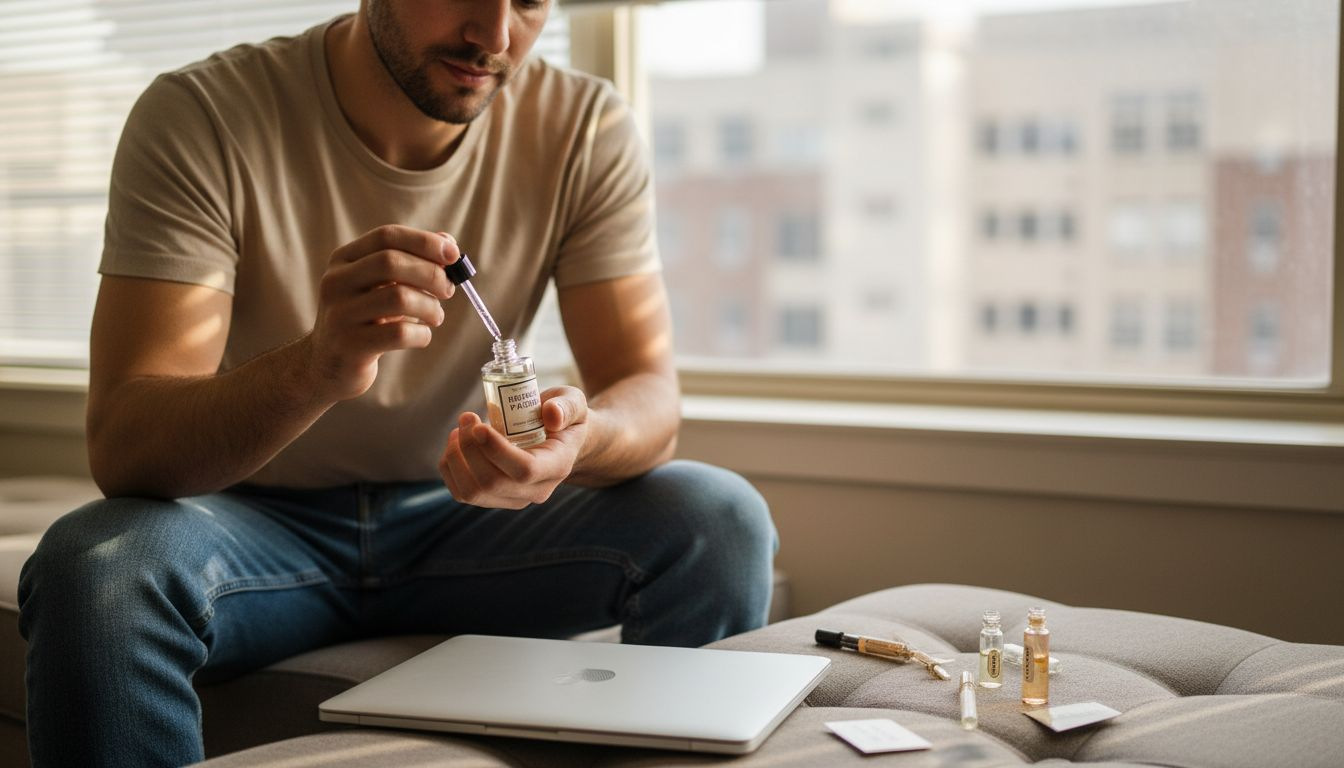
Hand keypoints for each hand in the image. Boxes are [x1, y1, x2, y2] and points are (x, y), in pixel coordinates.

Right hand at [301, 225, 458, 401]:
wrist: (327, 364)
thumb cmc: (365, 319)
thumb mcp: (380, 286)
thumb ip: (410, 261)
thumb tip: (447, 242)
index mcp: (343, 260)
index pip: (386, 236)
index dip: (424, 241)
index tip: (453, 254)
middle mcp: (336, 282)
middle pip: (391, 262)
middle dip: (431, 274)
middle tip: (448, 289)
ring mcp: (340, 314)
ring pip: (399, 298)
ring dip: (430, 307)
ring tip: (435, 316)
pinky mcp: (350, 346)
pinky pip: (399, 334)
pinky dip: (422, 334)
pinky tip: (421, 336)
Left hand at [439, 386, 589, 508]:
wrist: (560, 440)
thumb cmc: (564, 418)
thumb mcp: (574, 403)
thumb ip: (567, 406)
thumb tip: (551, 414)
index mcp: (557, 466)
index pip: (525, 471)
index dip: (497, 451)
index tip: (479, 426)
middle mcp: (536, 490)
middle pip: (493, 483)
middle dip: (470, 449)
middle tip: (467, 417)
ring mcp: (513, 498)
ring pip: (473, 493)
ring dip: (456, 459)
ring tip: (459, 429)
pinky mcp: (494, 498)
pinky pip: (462, 493)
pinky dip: (450, 468)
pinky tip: (456, 443)